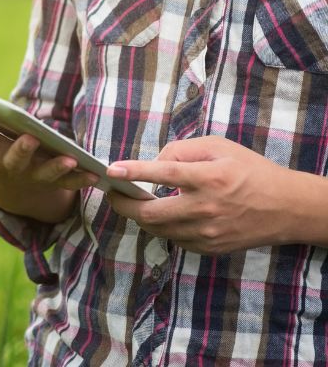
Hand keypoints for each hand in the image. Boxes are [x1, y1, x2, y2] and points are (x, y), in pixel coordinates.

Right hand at [0, 80, 97, 223]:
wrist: (12, 195)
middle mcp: (5, 167)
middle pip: (11, 159)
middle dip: (19, 151)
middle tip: (28, 139)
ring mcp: (31, 176)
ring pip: (44, 173)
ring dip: (56, 167)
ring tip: (67, 157)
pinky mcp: (56, 182)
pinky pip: (71, 181)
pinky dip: (82, 177)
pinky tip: (95, 172)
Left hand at [105, 136, 305, 253]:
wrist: (286, 207)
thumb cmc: (249, 170)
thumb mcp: (218, 147)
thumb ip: (181, 151)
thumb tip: (152, 164)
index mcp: (209, 178)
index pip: (164, 174)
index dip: (134, 171)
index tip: (110, 169)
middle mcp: (206, 208)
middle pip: (151, 214)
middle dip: (123, 205)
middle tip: (112, 193)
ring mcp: (207, 233)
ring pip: (157, 229)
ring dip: (139, 216)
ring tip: (132, 202)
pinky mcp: (209, 248)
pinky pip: (173, 239)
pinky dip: (161, 226)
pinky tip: (161, 214)